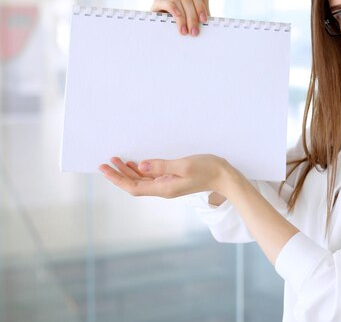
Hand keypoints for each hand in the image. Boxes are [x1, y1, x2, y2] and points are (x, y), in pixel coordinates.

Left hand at [99, 154, 238, 198]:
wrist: (225, 177)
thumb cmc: (207, 169)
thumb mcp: (184, 165)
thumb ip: (161, 166)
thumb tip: (141, 166)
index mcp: (164, 188)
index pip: (133, 187)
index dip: (117, 179)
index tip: (105, 169)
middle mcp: (163, 189)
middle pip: (134, 185)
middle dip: (118, 174)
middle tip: (106, 162)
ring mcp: (168, 185)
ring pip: (142, 180)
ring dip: (128, 171)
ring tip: (116, 160)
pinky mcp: (173, 179)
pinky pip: (151, 177)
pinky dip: (140, 170)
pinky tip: (135, 163)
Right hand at [150, 0, 210, 36]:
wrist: (174, 45)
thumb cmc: (188, 31)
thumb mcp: (199, 19)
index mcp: (189, 1)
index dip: (200, 5)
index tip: (204, 20)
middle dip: (192, 17)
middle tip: (194, 32)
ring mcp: (167, 2)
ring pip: (176, 0)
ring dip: (182, 17)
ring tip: (184, 32)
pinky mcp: (156, 7)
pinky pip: (161, 1)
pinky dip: (170, 7)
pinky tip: (176, 16)